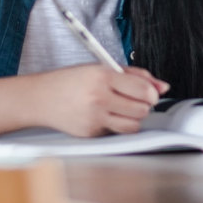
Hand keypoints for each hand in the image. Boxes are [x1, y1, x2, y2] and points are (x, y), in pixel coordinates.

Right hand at [39, 65, 168, 136]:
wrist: (40, 98)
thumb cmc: (70, 81)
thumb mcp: (101, 68)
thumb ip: (134, 76)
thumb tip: (162, 87)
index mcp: (102, 76)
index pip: (143, 90)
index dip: (152, 93)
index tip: (150, 93)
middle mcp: (98, 98)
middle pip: (142, 109)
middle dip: (143, 105)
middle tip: (134, 100)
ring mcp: (94, 118)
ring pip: (133, 125)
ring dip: (133, 118)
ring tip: (121, 109)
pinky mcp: (91, 133)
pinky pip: (116, 132)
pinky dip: (116, 125)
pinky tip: (104, 116)